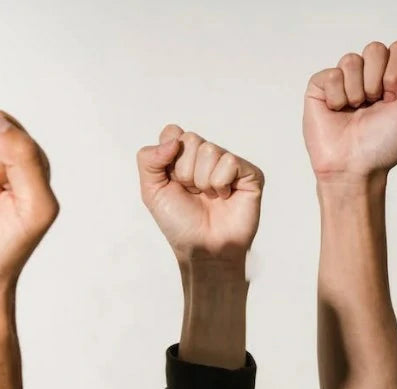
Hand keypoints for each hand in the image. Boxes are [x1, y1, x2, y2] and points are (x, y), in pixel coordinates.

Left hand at [136, 124, 263, 263]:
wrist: (203, 248)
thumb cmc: (180, 223)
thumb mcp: (151, 191)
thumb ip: (148, 159)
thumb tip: (174, 140)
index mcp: (183, 156)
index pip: (173, 132)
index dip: (169, 160)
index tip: (173, 183)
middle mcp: (206, 157)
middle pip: (191, 140)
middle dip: (185, 173)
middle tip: (193, 193)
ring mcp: (228, 163)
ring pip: (210, 150)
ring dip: (203, 181)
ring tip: (209, 197)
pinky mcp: (249, 173)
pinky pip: (230, 162)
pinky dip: (221, 184)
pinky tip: (225, 197)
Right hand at [303, 32, 396, 181]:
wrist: (355, 168)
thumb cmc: (386, 144)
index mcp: (393, 78)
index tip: (393, 101)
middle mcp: (368, 76)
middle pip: (376, 48)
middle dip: (378, 81)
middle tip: (375, 105)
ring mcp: (344, 80)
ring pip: (352, 59)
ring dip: (358, 91)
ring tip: (355, 111)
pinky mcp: (320, 87)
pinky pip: (332, 73)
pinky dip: (338, 97)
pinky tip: (337, 111)